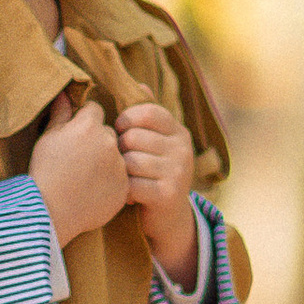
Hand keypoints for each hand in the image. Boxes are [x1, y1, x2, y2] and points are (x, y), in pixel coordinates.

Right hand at [30, 90, 128, 247]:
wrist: (49, 211)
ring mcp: (120, 166)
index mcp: (89, 126)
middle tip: (80, 159)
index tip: (75, 135)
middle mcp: (109, 142)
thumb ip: (61, 114)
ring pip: (117, 156)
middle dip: (98, 141)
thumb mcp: (47, 138)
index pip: (95, 110)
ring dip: (107, 162)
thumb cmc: (44, 171)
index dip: (84, 121)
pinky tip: (93, 191)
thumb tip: (64, 93)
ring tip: (86, 177)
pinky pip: (121, 179)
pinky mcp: (125, 187)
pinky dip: (111, 183)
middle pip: (109, 133)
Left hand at [115, 100, 198, 283]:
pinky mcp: (169, 194)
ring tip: (125, 180)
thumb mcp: (155, 143)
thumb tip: (139, 83)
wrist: (168, 220)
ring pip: (130, 161)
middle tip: (122, 164)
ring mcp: (179, 171)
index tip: (121, 133)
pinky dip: (124, 192)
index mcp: (178, 131)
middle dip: (120, 151)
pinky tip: (128, 196)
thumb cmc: (152, 174)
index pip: (146, 112)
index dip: (126, 121)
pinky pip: (132, 184)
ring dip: (120, 174)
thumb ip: (147, 115)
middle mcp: (183, 148)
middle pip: (133, 137)